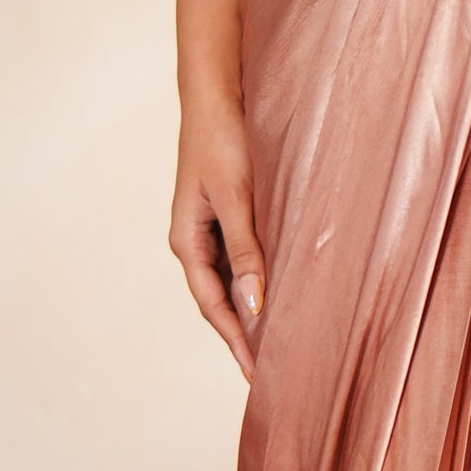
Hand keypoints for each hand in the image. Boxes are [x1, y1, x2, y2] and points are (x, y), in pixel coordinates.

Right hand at [171, 88, 264, 379]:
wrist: (217, 94)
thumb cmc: (223, 140)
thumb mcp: (236, 197)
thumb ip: (246, 250)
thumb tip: (254, 306)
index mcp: (187, 241)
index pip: (212, 306)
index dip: (235, 342)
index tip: (256, 376)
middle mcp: (195, 241)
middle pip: (221, 301)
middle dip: (244, 337)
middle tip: (274, 373)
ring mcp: (211, 229)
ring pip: (234, 282)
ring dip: (254, 311)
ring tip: (282, 344)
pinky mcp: (229, 215)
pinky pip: (244, 259)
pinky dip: (261, 281)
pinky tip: (283, 294)